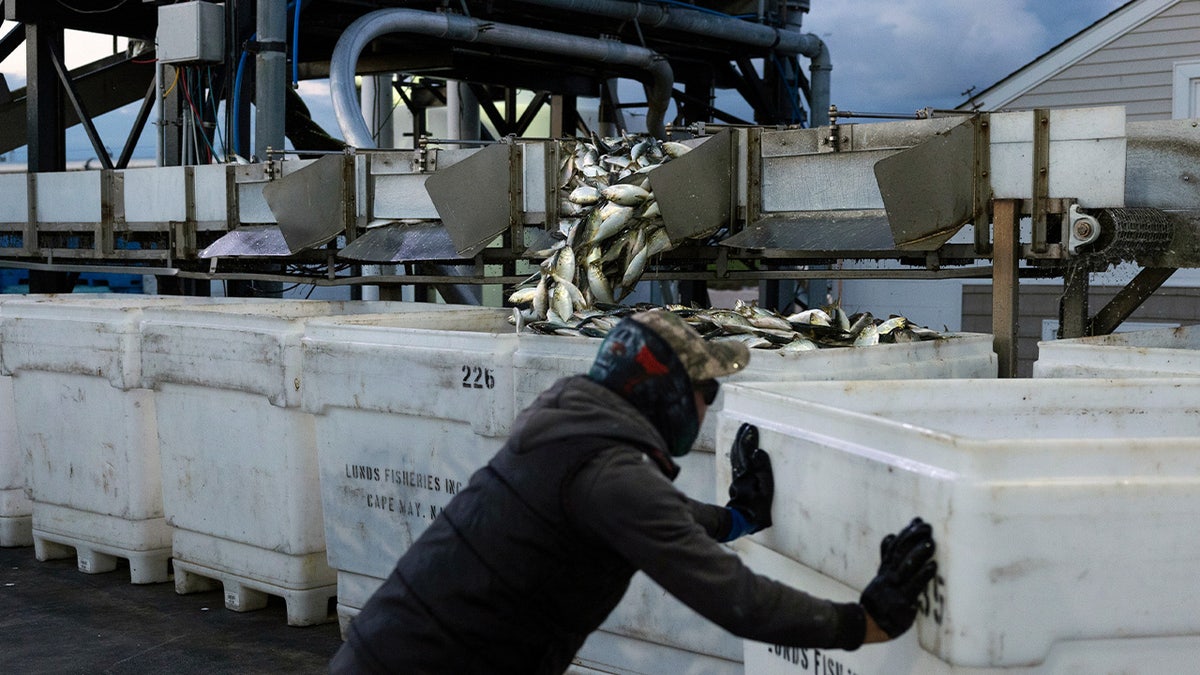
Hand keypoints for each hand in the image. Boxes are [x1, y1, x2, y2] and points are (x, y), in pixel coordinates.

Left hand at [726, 423, 772, 533]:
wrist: (743, 521)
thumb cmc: (758, 507)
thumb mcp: (766, 490)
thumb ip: (763, 469)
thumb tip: (758, 452)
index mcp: (747, 472)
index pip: (746, 451)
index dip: (748, 438)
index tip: (751, 427)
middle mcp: (740, 473)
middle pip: (738, 451)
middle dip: (742, 438)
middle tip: (746, 426)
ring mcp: (737, 477)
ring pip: (735, 456)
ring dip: (738, 444)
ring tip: (742, 434)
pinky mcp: (737, 482)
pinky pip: (735, 463)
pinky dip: (737, 454)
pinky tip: (738, 451)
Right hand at [859, 517, 937, 638]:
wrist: (870, 623)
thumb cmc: (881, 599)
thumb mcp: (881, 576)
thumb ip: (887, 557)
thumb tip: (890, 535)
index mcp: (885, 569)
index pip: (895, 546)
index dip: (906, 533)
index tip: (917, 520)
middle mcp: (888, 576)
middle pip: (900, 552)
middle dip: (913, 538)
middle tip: (926, 526)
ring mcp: (893, 588)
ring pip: (905, 567)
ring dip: (917, 554)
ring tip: (930, 543)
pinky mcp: (901, 602)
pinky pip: (912, 587)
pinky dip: (922, 575)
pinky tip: (933, 567)